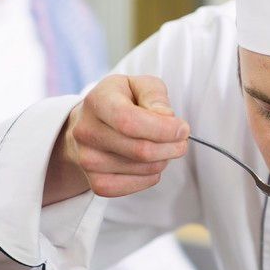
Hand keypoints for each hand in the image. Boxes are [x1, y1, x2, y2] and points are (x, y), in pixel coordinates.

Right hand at [44, 74, 189, 204]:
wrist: (89, 125)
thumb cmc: (120, 102)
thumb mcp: (139, 85)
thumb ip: (154, 95)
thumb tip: (166, 116)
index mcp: (97, 102)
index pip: (129, 122)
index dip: (163, 129)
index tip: (183, 129)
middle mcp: (86, 132)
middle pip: (141, 150)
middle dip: (171, 147)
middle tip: (181, 141)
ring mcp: (88, 160)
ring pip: (144, 169)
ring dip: (163, 159)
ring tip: (160, 147)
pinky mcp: (97, 183)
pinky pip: (137, 185)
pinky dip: (152, 176)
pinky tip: (148, 163)